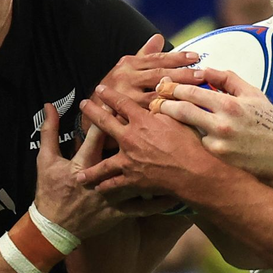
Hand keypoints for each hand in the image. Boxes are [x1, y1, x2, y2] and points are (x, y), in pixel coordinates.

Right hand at [32, 104, 169, 237]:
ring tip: (176, 156)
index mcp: (83, 162)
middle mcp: (101, 178)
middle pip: (123, 152)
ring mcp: (112, 196)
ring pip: (139, 179)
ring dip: (157, 169)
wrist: (54, 227)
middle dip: (139, 136)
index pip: (97, 133)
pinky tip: (175, 196)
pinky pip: (143, 207)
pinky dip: (159, 203)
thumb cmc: (49, 191)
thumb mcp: (44, 160)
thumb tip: (48, 106)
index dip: (108, 114)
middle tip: (153, 119)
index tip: (118, 99)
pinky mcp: (119, 212)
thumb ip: (48, 131)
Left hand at [77, 85, 212, 197]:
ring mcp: (129, 161)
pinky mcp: (133, 180)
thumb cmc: (191, 144)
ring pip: (103, 164)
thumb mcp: (180, 117)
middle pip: (104, 123)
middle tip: (83, 105)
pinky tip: (99, 188)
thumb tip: (163, 83)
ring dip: (90, 168)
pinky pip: (115, 184)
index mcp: (142, 121)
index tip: (100, 89)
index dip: (109, 95)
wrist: (194, 172)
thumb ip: (167, 103)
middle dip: (92, 113)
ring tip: (79, 172)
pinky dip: (106, 186)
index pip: (121, 103)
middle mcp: (130, 138)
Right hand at [91, 34, 203, 114]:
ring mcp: (125, 97)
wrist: (90, 112)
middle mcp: (126, 78)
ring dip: (176, 95)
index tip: (195, 56)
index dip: (177, 57)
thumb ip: (145, 54)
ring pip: (155, 96)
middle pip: (159, 75)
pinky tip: (180, 115)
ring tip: (196, 94)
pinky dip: (164, 115)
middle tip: (201, 74)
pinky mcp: (124, 116)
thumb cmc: (114, 89)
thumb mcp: (126, 68)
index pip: (157, 59)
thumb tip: (159, 37)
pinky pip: (148, 115)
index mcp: (129, 64)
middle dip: (181, 74)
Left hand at [149, 68, 272, 182]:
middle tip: (151, 102)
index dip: (173, 87)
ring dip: (169, 125)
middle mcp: (222, 126)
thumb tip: (204, 68)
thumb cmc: (268, 121)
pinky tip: (171, 139)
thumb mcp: (252, 94)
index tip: (162, 85)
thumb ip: (227, 78)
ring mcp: (218, 146)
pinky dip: (182, 142)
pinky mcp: (217, 162)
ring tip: (156, 119)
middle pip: (182, 112)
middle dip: (163, 105)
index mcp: (230, 105)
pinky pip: (194, 148)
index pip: (192, 92)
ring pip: (184, 132)